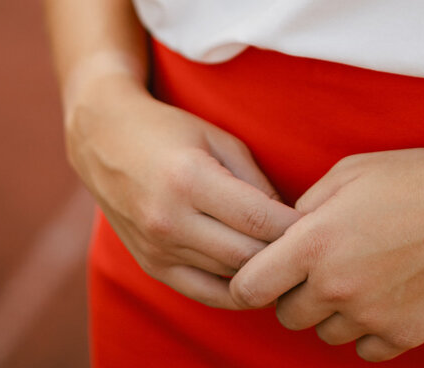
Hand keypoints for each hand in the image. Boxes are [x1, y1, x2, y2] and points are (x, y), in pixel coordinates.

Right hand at [66, 71, 299, 307]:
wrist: (105, 141)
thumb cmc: (170, 130)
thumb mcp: (218, 139)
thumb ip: (255, 180)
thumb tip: (289, 218)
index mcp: (190, 180)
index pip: (258, 218)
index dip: (294, 226)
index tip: (319, 224)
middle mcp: (170, 220)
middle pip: (246, 255)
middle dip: (284, 252)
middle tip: (312, 246)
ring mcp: (157, 248)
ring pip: (228, 277)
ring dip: (262, 271)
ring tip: (290, 259)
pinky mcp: (150, 266)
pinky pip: (203, 292)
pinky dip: (234, 290)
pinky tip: (257, 277)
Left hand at [229, 144, 423, 360]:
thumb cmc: (416, 178)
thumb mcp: (351, 170)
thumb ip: (307, 205)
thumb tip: (286, 231)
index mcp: (315, 244)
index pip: (249, 287)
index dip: (249, 279)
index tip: (262, 271)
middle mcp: (336, 287)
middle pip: (286, 314)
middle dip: (294, 291)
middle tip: (322, 264)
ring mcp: (370, 317)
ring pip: (324, 333)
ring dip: (332, 311)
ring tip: (360, 273)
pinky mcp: (403, 336)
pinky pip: (364, 348)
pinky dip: (367, 328)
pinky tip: (385, 294)